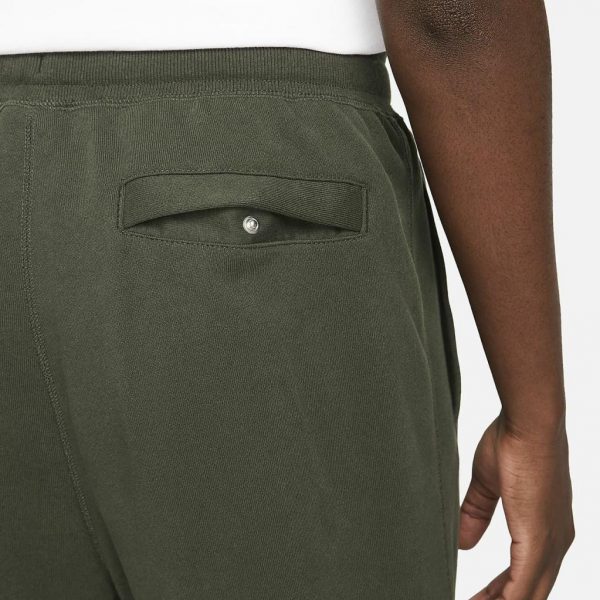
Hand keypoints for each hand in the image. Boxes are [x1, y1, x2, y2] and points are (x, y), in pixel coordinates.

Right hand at [460, 412, 574, 598]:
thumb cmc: (512, 441)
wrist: (528, 423)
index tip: (477, 598)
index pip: (525, 574)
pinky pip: (523, 588)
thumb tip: (463, 542)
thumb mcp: (489, 484)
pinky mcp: (538, 541)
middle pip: (530, 592)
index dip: (500, 591)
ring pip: (528, 595)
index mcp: (546, 527)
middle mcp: (556, 541)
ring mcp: (551, 543)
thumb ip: (477, 513)